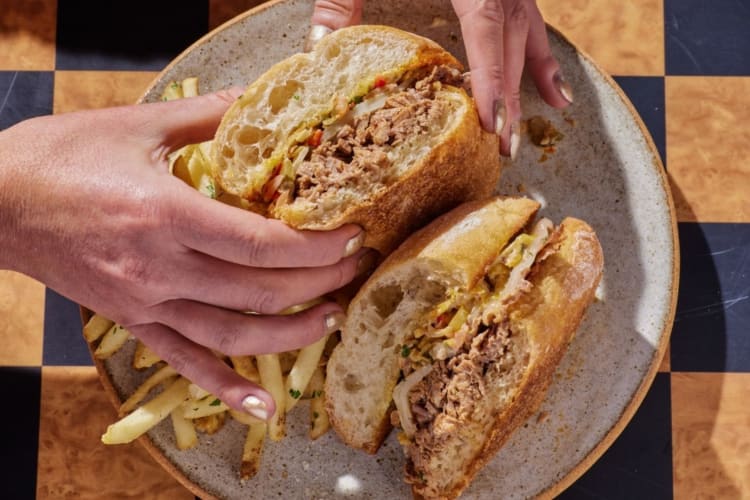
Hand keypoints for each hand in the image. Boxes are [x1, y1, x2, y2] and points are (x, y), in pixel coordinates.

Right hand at [0, 90, 369, 419]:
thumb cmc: (63, 157)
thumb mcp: (138, 125)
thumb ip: (207, 116)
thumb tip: (260, 98)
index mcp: (166, 214)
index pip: (262, 243)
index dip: (316, 247)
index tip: (351, 238)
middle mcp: (160, 267)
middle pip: (259, 290)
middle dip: (318, 283)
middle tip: (354, 270)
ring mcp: (144, 303)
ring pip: (232, 335)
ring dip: (290, 334)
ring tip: (331, 319)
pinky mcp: (132, 321)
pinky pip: (184, 363)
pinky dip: (225, 388)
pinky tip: (262, 409)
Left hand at [305, 0, 571, 157]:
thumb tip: (321, 48)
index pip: (486, 31)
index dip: (491, 81)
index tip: (490, 124)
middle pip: (510, 39)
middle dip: (510, 94)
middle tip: (505, 146)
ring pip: (526, 27)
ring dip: (535, 74)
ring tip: (549, 112)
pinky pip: (528, 13)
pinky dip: (540, 46)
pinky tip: (554, 78)